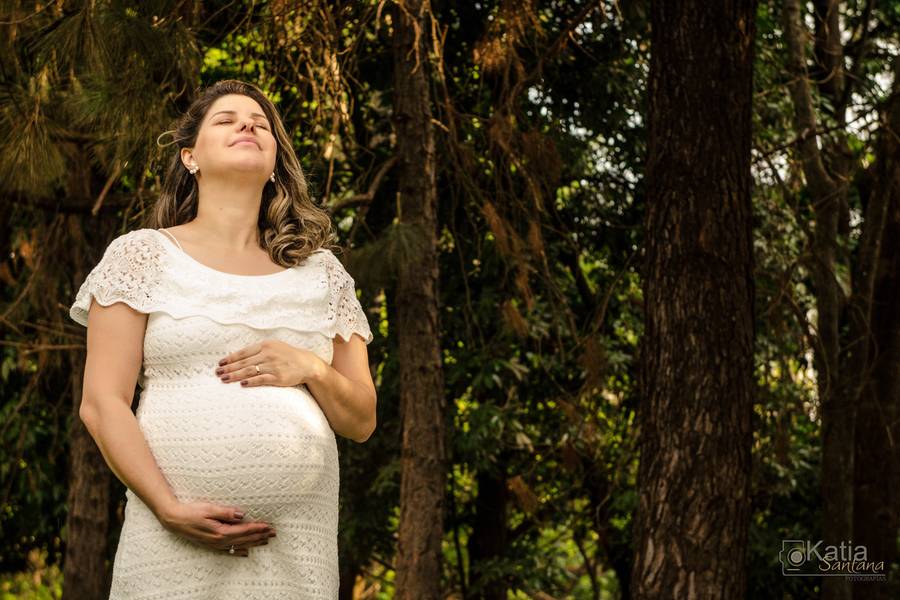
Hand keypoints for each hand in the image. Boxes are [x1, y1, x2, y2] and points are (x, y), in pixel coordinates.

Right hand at [157, 500, 275, 556]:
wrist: (173, 520)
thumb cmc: (191, 511)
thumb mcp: (209, 508)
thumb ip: (226, 512)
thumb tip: (242, 514)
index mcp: (220, 531)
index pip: (244, 530)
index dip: (257, 528)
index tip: (269, 526)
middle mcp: (219, 540)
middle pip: (244, 539)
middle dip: (260, 536)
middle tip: (273, 533)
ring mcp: (215, 544)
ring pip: (239, 545)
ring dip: (253, 543)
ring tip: (266, 541)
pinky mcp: (210, 544)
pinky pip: (228, 550)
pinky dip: (239, 551)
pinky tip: (246, 553)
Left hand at [215, 339, 325, 387]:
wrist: (306, 364)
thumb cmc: (287, 355)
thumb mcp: (274, 347)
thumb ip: (258, 351)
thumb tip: (238, 356)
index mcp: (266, 345)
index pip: (244, 352)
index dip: (231, 358)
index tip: (220, 363)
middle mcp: (268, 354)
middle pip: (244, 362)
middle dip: (229, 368)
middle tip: (217, 373)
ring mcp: (273, 366)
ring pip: (250, 371)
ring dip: (235, 376)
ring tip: (224, 379)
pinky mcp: (278, 377)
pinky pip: (261, 380)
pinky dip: (251, 382)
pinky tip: (242, 384)